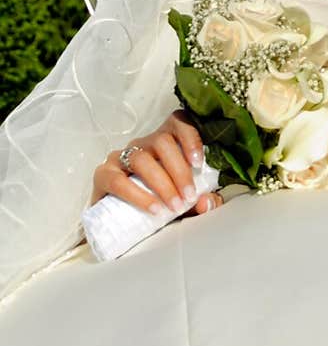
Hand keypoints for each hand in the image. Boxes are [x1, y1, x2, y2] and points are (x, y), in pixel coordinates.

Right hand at [90, 110, 222, 215]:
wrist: (123, 222)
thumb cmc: (160, 204)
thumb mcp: (187, 203)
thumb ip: (202, 202)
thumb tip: (206, 202)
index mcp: (165, 143)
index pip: (178, 122)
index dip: (190, 137)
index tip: (199, 162)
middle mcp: (143, 145)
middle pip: (162, 142)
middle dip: (179, 171)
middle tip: (189, 197)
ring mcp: (121, 157)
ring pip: (142, 159)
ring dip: (162, 184)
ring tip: (174, 206)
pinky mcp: (103, 175)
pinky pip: (118, 180)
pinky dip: (138, 195)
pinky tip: (153, 208)